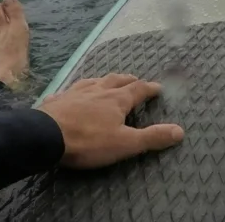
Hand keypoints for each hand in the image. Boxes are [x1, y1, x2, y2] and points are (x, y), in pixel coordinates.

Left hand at [37, 73, 183, 168]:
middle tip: (136, 80)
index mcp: (117, 99)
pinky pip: (71, 89)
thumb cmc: (88, 141)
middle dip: (129, 80)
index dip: (150, 88)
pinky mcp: (58, 99)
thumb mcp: (125, 143)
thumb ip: (152, 137)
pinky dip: (79, 89)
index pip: (139, 89)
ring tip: (109, 81)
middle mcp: (99, 90)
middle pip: (117, 80)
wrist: (44, 136)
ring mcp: (76, 92)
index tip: (158, 88)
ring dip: (105, 80)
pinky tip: (73, 92)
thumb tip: (180, 130)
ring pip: (95, 81)